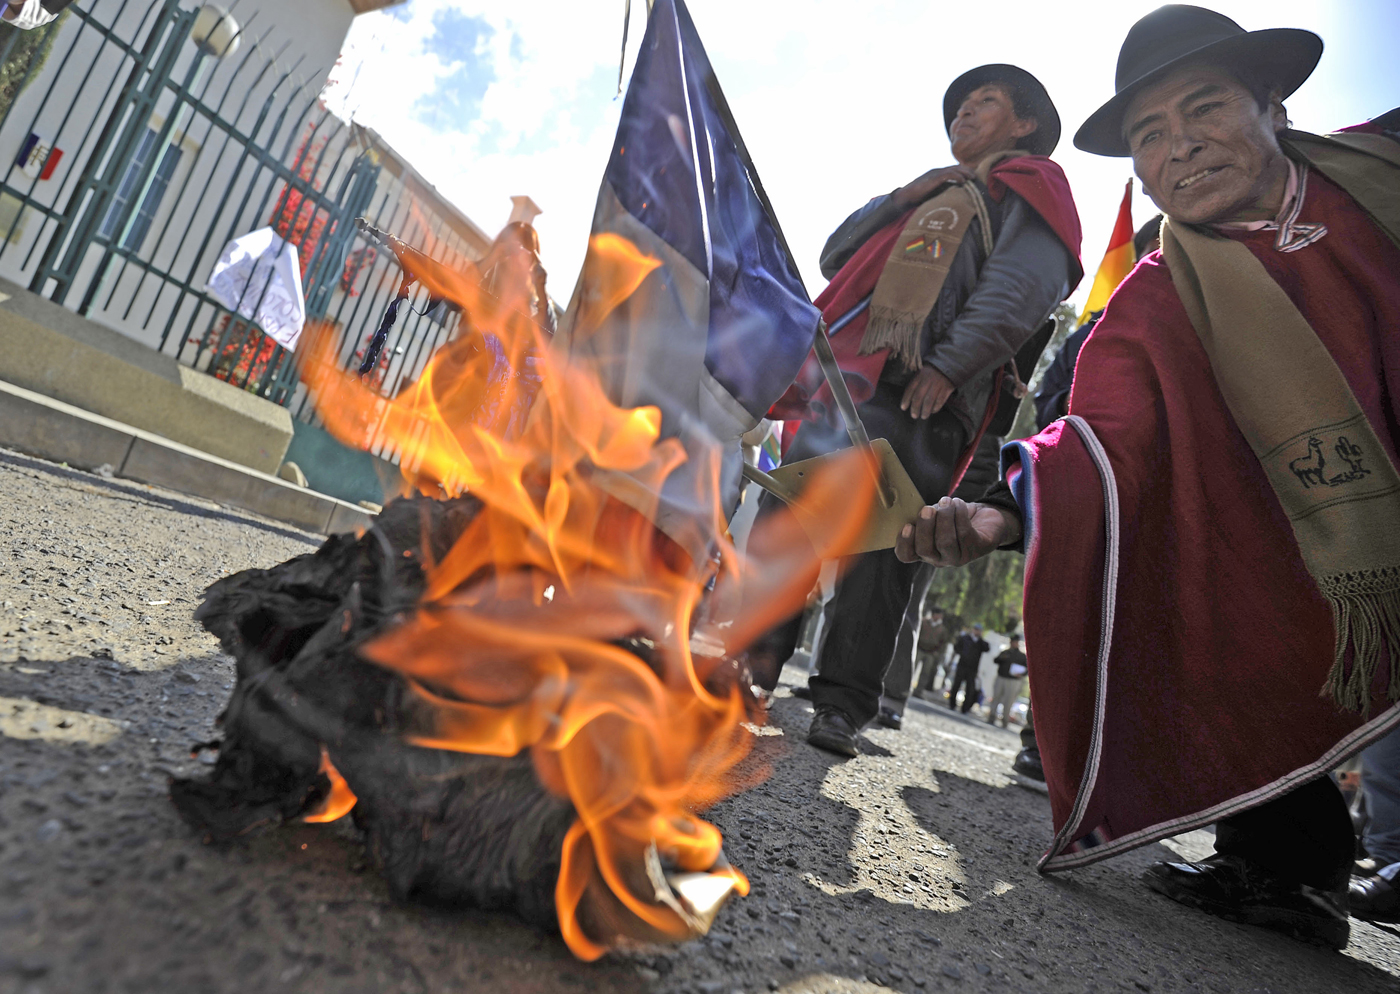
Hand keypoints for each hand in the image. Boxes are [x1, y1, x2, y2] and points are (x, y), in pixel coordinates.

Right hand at [893, 164, 974, 207]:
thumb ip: (940, 191)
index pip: (953, 169)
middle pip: (956, 167)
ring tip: (972, 178)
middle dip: (966, 170)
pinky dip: (957, 177)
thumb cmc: (917, 198)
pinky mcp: (934, 178)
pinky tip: (963, 181)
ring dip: (965, 173)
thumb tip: (951, 198)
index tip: (971, 177)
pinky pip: (949, 174)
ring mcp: (935, 173)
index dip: (963, 172)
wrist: (905, 197)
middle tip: (975, 176)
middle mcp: (937, 171)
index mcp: (936, 174)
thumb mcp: (932, 193)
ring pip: (954, 169)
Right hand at [894, 498, 1020, 565]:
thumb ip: (924, 516)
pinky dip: (959, 514)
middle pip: (925, 550)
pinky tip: (958, 503)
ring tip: (946, 501)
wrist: (986, 518)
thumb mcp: (936, 515)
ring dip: (945, 517)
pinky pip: (964, 533)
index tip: (907, 525)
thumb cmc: (955, 516)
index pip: (906, 555)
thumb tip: (919, 511)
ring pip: (945, 541)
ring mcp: (958, 557)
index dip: (904, 543)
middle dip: (925, 527)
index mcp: (924, 550)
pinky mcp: (977, 549)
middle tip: (928, 509)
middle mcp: (939, 559)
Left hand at [901, 365, 954, 418]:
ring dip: (925, 410)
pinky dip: (936, 407)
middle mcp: (928, 380)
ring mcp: (938, 384)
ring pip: (929, 400)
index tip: (903, 408)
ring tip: (923, 416)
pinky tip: (933, 411)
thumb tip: (910, 399)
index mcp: (920, 376)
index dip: (906, 399)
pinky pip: (940, 400)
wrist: (950, 365)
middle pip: (919, 396)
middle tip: (914, 416)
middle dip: (915, 408)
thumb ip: (917, 383)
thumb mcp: (923, 373)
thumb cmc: (933, 372)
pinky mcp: (947, 388)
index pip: (910, 389)